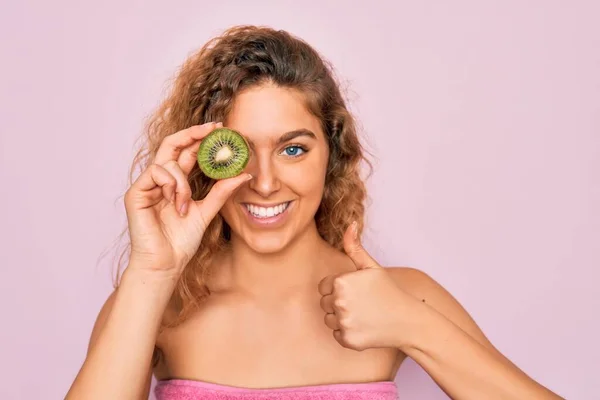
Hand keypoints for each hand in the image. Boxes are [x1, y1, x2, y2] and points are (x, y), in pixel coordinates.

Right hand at [124, 121, 251, 275]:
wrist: (167, 263)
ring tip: (186, 203)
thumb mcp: (207, 211)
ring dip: (182, 181)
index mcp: (176, 182)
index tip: (222, 129)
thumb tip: (243, 174)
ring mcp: (147, 185)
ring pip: (167, 161)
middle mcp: (160, 180)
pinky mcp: (136, 193)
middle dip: (193, 133)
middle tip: (214, 128)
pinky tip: (174, 201)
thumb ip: (222, 191)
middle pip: (173, 144)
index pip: (187, 152)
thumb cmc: (182, 241)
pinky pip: (155, 172)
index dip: (202, 138)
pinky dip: (170, 184)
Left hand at [318, 222, 421, 350]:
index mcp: (342, 282)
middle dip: (339, 303)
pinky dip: (348, 333)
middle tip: (362, 303)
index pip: (324, 286)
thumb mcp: (372, 267)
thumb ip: (355, 248)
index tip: (357, 291)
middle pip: (325, 303)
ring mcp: (343, 322)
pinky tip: (365, 327)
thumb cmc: (389, 291)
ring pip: (329, 319)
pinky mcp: (347, 340)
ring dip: (341, 318)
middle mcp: (339, 302)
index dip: (340, 288)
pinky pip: (337, 334)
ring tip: (364, 314)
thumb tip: (350, 223)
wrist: (408, 320)